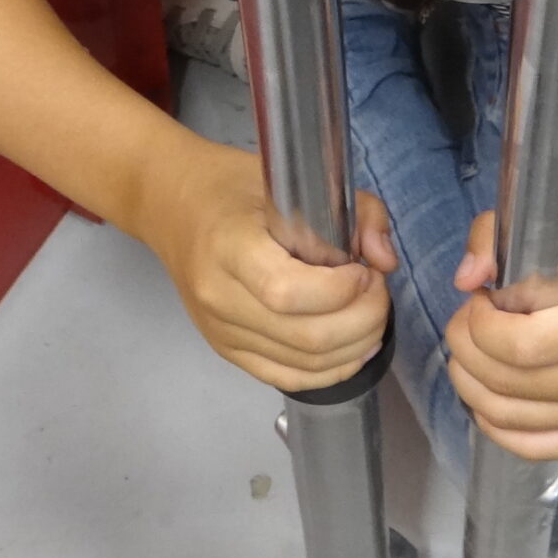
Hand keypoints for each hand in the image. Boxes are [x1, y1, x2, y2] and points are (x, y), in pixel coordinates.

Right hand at [132, 139, 396, 394]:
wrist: (173, 205)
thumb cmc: (233, 187)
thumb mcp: (295, 179)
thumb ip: (355, 211)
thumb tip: (384, 260)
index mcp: (229, 246)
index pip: (288, 291)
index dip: (341, 290)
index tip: (364, 269)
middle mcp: (219, 297)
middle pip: (306, 337)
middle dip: (364, 319)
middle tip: (378, 290)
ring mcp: (221, 331)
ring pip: (305, 364)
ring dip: (356, 345)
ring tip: (370, 312)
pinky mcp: (227, 351)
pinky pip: (288, 378)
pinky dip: (331, 370)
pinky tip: (355, 346)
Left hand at [446, 212, 557, 460]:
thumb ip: (499, 235)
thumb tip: (464, 279)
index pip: (521, 346)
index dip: (480, 325)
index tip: (480, 299)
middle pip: (508, 383)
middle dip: (466, 349)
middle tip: (467, 321)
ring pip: (508, 417)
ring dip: (470, 383)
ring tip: (473, 350)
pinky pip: (529, 445)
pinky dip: (493, 422)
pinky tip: (487, 389)